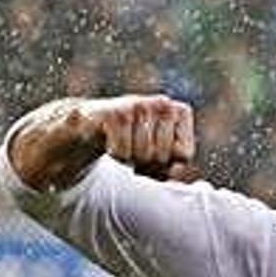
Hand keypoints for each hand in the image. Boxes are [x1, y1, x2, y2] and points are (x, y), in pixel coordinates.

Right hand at [77, 94, 194, 169]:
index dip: (167, 164)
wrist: (91, 125)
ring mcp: (140, 105)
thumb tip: (175, 173)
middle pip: (163, 156)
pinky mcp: (115, 113)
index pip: (184, 155)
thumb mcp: (159, 153)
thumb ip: (173, 165)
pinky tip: (110, 140)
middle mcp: (164, 103)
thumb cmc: (133, 140)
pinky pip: (122, 152)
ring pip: (143, 155)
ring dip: (129, 159)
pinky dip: (115, 154)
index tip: (155, 153)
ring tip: (124, 142)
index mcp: (181, 112)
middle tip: (135, 148)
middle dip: (146, 163)